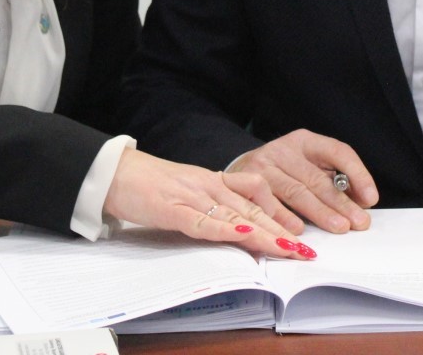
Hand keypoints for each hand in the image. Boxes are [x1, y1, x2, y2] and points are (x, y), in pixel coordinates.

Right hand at [103, 148, 314, 258]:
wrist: (116, 172)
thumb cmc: (151, 185)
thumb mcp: (190, 192)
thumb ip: (214, 208)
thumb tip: (242, 231)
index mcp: (214, 181)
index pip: (256, 196)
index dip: (282, 215)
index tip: (303, 236)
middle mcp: (209, 185)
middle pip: (253, 208)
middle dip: (282, 230)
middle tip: (306, 250)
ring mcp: (191, 196)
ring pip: (234, 214)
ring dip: (263, 233)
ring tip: (287, 249)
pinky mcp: (171, 208)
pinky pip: (201, 221)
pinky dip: (222, 230)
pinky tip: (240, 235)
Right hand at [227, 129, 378, 233]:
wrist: (238, 172)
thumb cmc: (283, 174)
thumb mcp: (307, 168)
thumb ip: (332, 181)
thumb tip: (362, 202)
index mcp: (305, 142)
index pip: (337, 151)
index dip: (357, 173)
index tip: (370, 198)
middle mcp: (284, 150)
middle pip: (317, 177)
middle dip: (341, 202)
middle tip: (359, 222)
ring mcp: (263, 165)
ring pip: (296, 191)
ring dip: (320, 212)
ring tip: (339, 227)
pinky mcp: (246, 183)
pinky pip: (270, 204)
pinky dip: (285, 218)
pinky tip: (300, 231)